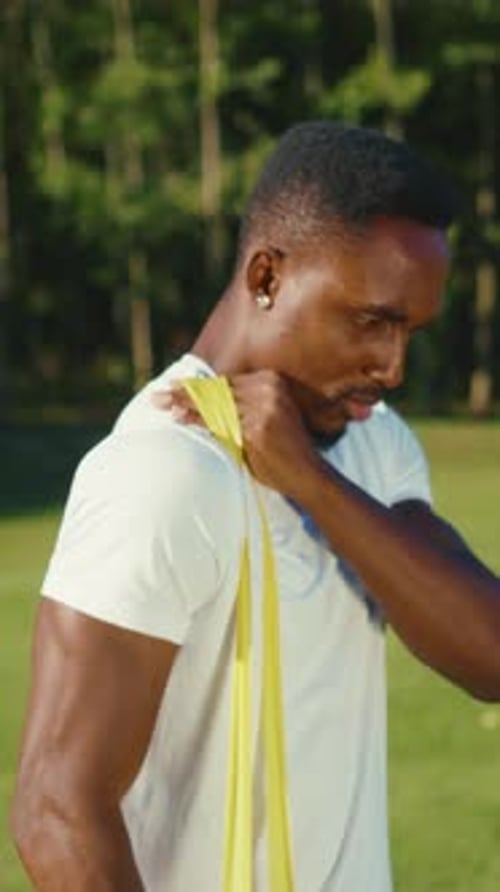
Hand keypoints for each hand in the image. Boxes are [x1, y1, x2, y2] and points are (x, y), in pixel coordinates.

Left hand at [153, 371, 324, 499]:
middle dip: (184, 392)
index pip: (225, 382)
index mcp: (273, 382)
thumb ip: (244, 408)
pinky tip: (177, 418)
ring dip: (183, 403)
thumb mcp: (268, 419)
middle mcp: (268, 390)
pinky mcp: (255, 429)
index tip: (175, 385)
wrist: (308, 474)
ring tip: (160, 403)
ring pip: (212, 404)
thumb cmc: (286, 451)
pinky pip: (217, 422)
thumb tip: (209, 405)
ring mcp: (262, 408)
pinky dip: (195, 420)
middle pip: (215, 390)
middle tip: (158, 394)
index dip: (197, 385)